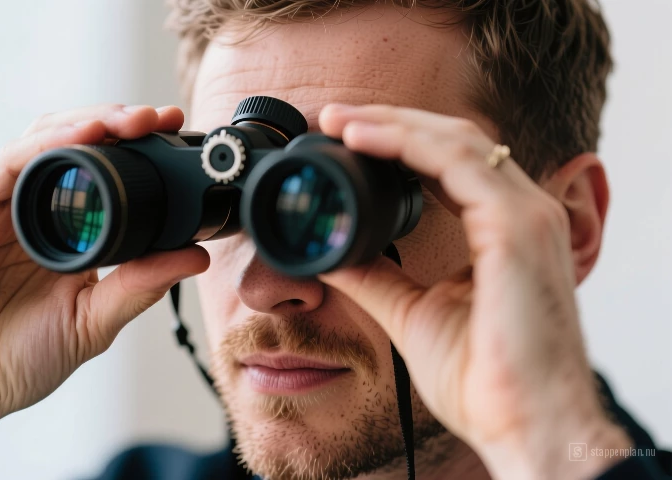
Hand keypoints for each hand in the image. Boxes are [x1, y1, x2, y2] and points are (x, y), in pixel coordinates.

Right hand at [0, 105, 209, 478]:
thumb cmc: (15, 360)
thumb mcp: (92, 322)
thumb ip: (139, 288)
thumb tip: (196, 257)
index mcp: (67, 233)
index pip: (107, 175)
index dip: (142, 152)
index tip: (181, 136)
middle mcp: (35, 211)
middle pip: (77, 145)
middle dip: (122, 124)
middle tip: (162, 117)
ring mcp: (1, 207)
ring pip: (44, 141)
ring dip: (89, 123)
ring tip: (131, 120)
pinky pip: (7, 164)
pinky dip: (45, 145)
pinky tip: (80, 137)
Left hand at [317, 104, 630, 479]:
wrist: (525, 425)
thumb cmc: (485, 379)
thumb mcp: (412, 312)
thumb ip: (375, 274)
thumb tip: (329, 248)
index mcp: (504, 230)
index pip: (450, 163)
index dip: (399, 142)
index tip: (346, 137)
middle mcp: (523, 213)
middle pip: (454, 140)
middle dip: (391, 122)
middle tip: (336, 115)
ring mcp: (526, 215)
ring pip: (457, 141)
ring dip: (394, 124)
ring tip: (343, 120)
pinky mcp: (519, 227)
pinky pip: (459, 164)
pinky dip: (409, 145)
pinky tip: (366, 140)